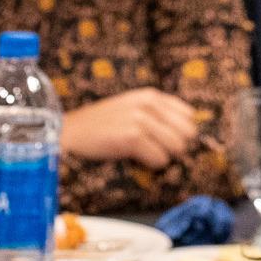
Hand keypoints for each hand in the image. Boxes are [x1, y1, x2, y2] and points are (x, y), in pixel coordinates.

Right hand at [66, 88, 204, 168]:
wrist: (71, 132)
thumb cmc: (102, 125)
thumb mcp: (131, 108)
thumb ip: (157, 113)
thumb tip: (188, 132)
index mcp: (151, 95)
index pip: (189, 115)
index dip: (180, 131)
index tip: (164, 139)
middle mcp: (148, 104)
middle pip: (188, 133)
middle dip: (175, 145)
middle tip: (154, 149)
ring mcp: (141, 119)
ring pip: (178, 147)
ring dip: (164, 155)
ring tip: (144, 153)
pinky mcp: (132, 137)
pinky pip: (160, 159)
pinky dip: (151, 164)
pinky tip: (135, 158)